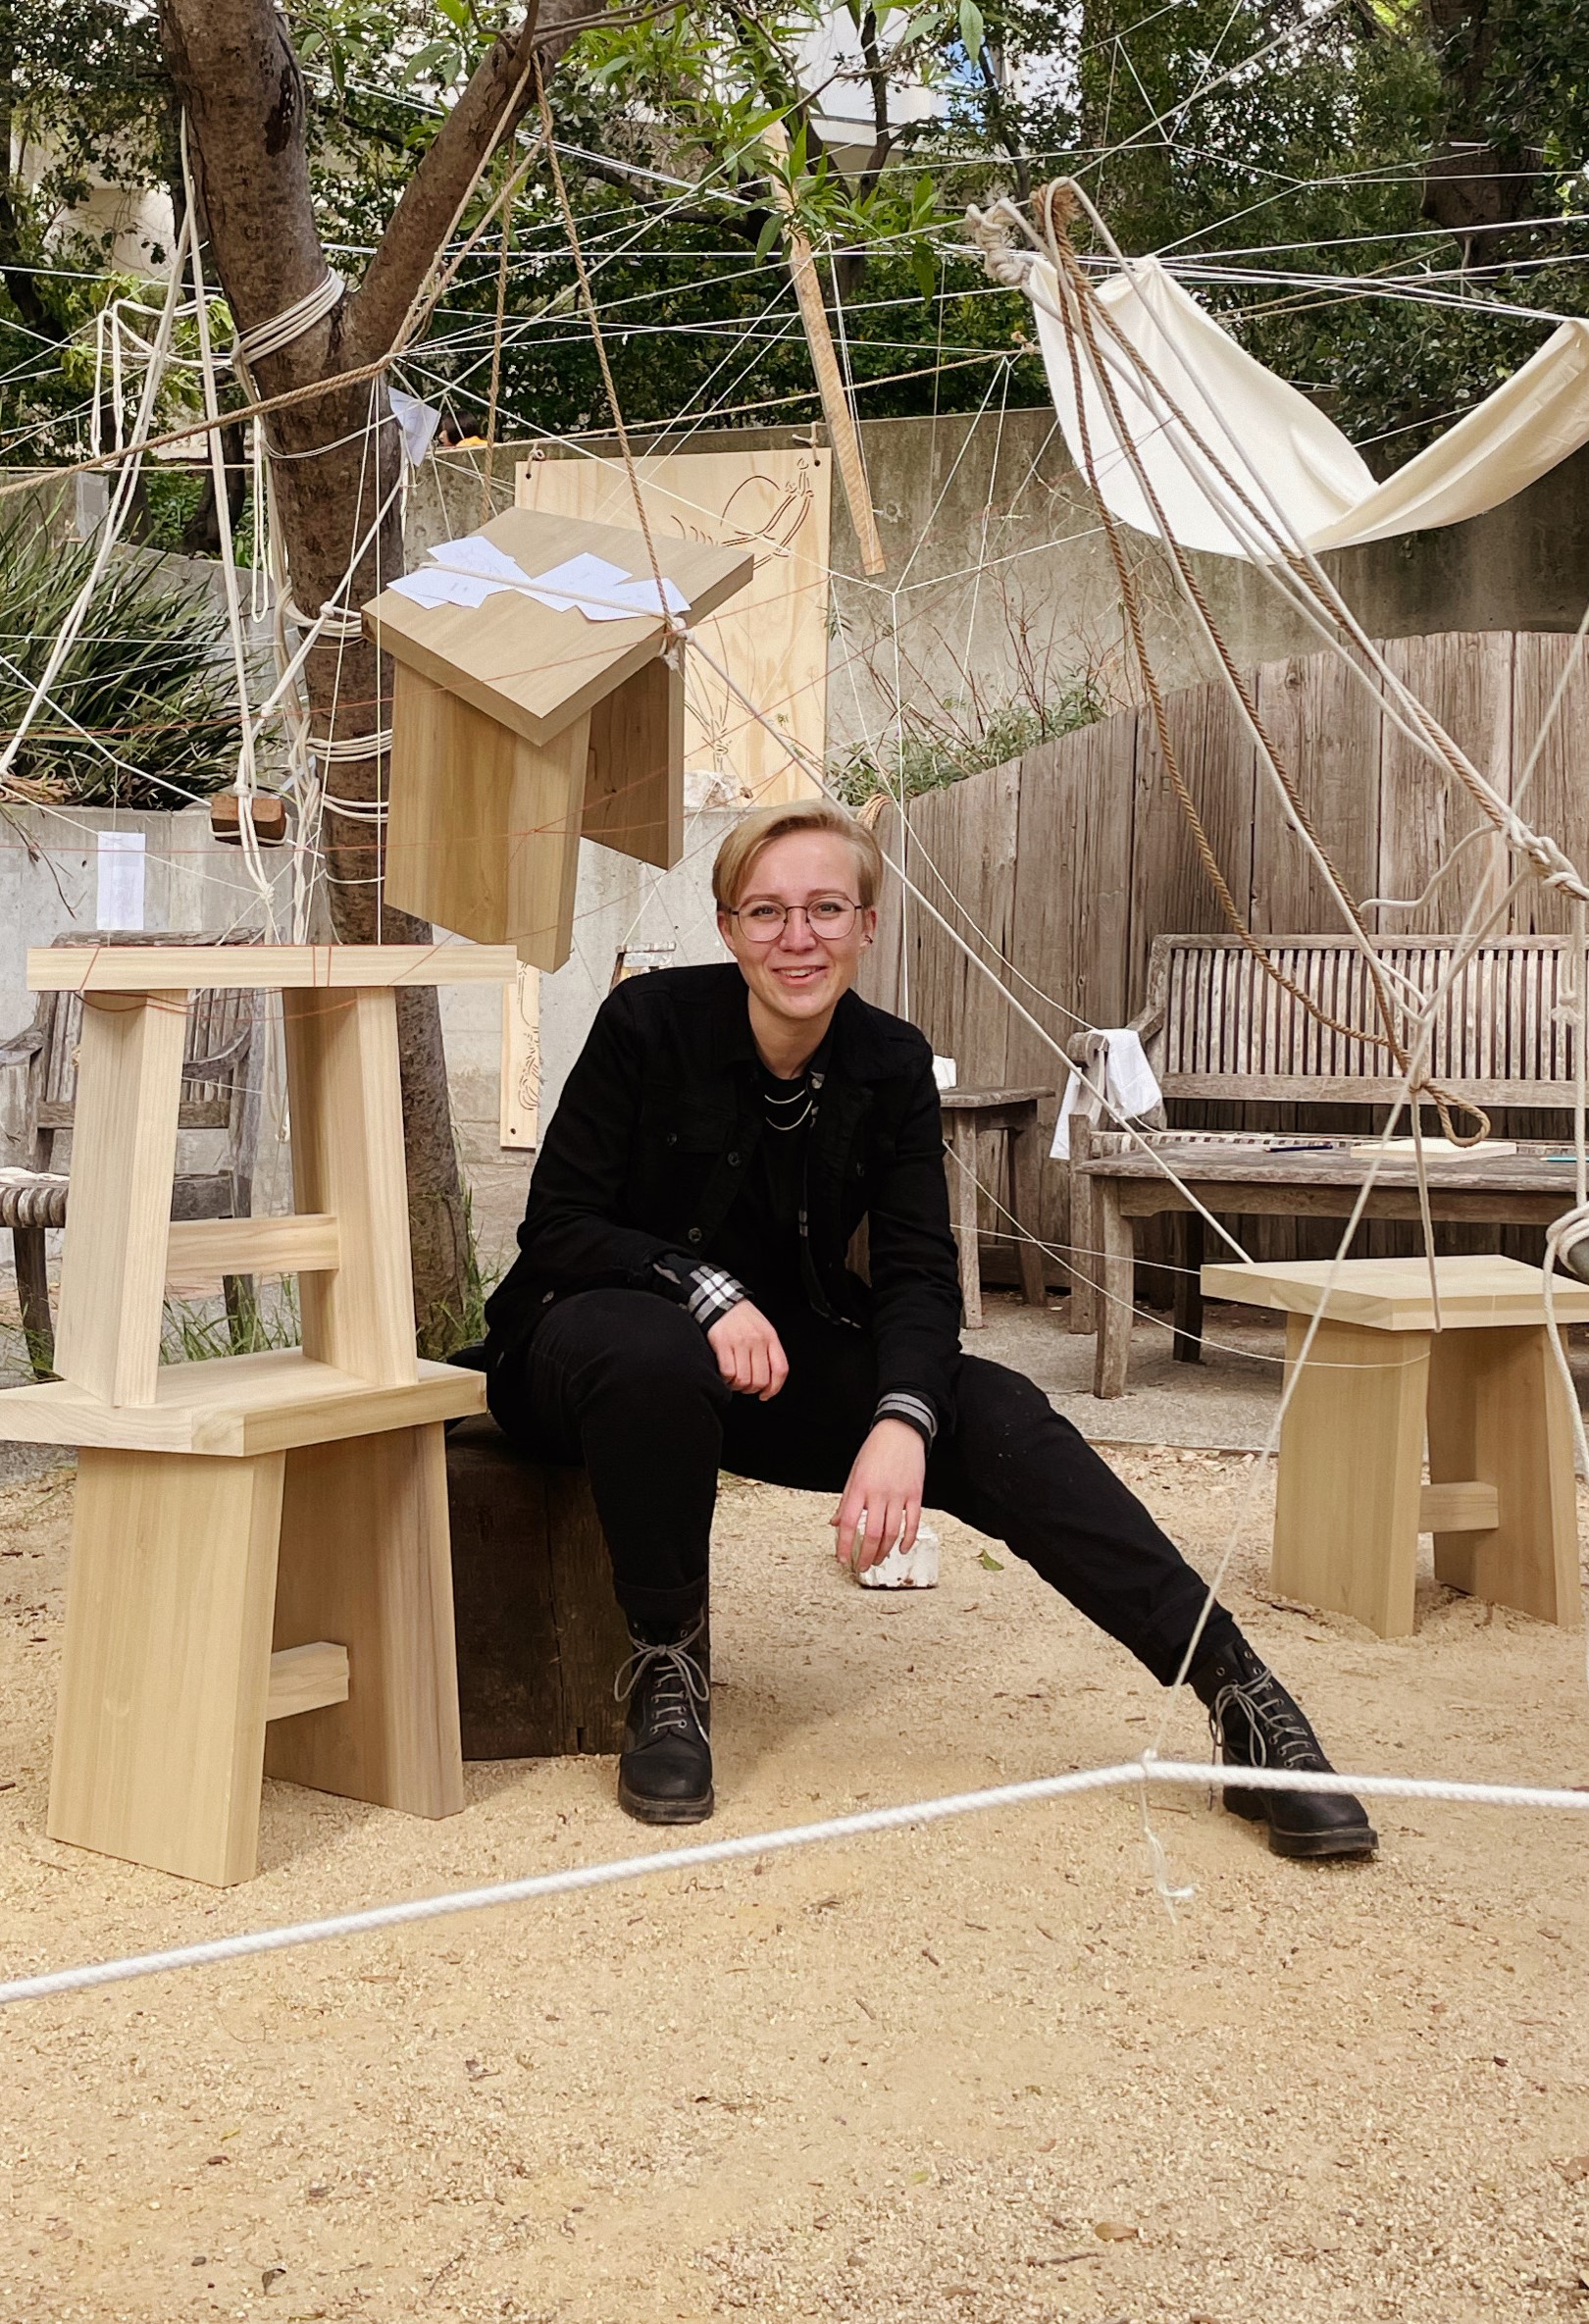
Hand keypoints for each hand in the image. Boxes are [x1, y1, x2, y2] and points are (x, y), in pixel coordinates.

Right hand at [706, 1300, 788, 1398]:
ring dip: (737, 1386)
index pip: (780, 1369)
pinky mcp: (722, 1344)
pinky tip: (724, 1374)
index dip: (774, 1388)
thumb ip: (768, 1351)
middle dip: (752, 1389)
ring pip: (744, 1379)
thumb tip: (768, 1380)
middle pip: (761, 1380)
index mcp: (770, 1337)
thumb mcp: (763, 1329)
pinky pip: (727, 1372)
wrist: (720, 1300)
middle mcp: (757, 1340)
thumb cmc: (742, 1318)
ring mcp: (740, 1342)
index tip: (766, 1395)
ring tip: (734, 1380)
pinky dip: (725, 1379)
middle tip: (746, 1386)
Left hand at [833, 1419, 926, 1574]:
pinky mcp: (915, 1494)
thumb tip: (834, 1522)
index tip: (842, 1559)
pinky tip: (903, 1549)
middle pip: (871, 1534)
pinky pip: (913, 1523)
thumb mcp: (854, 1473)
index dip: (843, 1545)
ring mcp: (898, 1494)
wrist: (900, 1430)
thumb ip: (845, 1500)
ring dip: (884, 1551)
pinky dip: (908, 1540)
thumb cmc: (875, 1450)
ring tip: (878, 1559)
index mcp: (860, 1488)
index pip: (848, 1523)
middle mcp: (878, 1493)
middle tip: (862, 1567)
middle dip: (865, 1556)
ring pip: (891, 1532)